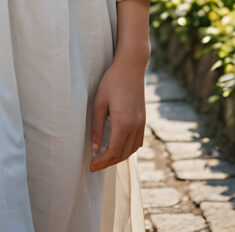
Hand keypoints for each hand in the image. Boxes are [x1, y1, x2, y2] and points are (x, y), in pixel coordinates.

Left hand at [89, 57, 145, 172]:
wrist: (131, 67)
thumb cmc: (112, 81)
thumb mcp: (99, 102)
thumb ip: (97, 126)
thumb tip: (94, 148)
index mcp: (123, 123)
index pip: (112, 152)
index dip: (101, 162)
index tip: (91, 167)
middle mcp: (135, 126)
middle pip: (122, 154)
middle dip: (108, 163)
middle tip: (95, 165)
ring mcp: (141, 123)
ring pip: (131, 150)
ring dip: (118, 157)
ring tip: (104, 158)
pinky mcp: (143, 120)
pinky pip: (137, 142)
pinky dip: (128, 149)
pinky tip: (118, 147)